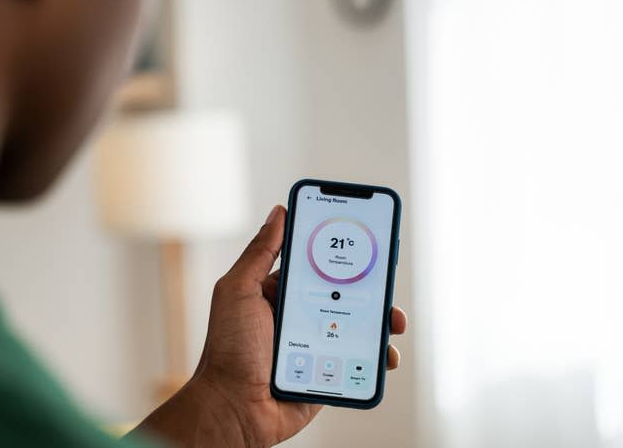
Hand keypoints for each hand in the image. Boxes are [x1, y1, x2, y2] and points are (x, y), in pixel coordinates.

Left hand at [131, 206, 407, 446]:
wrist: (234, 408)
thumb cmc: (229, 348)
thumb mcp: (238, 290)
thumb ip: (260, 253)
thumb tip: (279, 213)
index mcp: (278, 292)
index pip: (314, 266)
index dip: (338, 254)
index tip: (363, 241)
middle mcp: (298, 315)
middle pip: (342, 294)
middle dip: (369, 288)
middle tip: (387, 282)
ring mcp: (315, 344)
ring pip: (356, 326)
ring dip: (380, 322)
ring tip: (394, 323)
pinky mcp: (327, 371)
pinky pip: (358, 359)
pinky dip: (377, 357)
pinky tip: (386, 355)